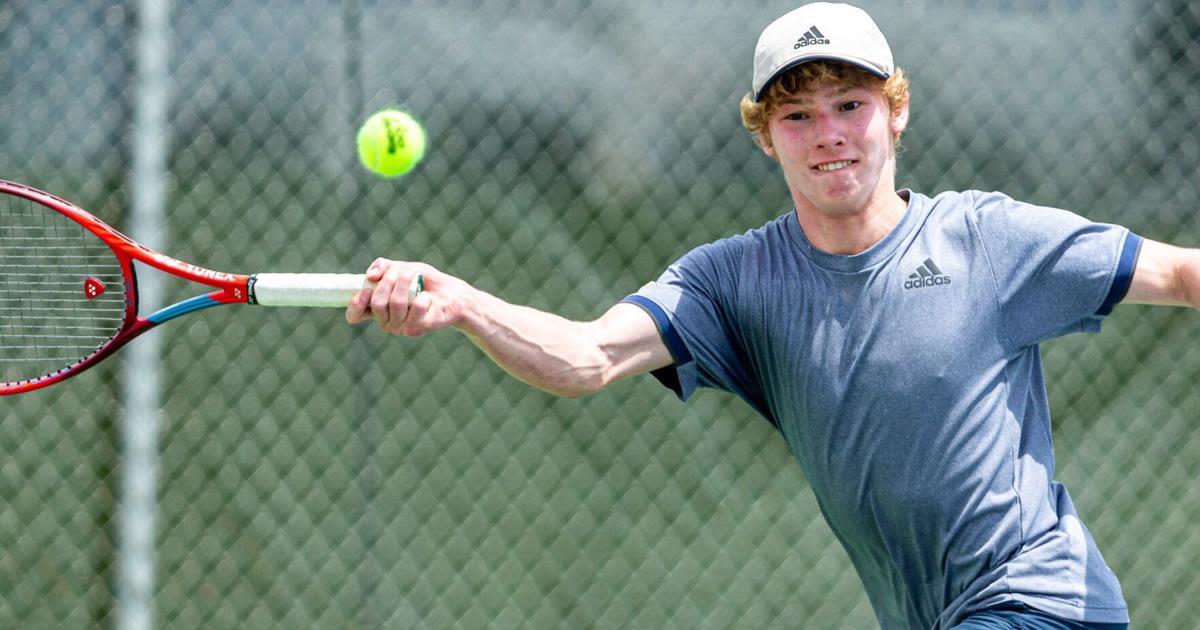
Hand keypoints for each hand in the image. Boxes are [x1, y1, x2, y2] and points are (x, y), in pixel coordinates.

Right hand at [344, 258, 461, 335]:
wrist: (451, 293)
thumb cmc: (424, 281)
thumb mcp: (402, 267)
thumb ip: (384, 267)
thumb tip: (371, 275)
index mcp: (376, 308)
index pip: (355, 315)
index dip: (356, 304)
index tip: (365, 291)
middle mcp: (385, 321)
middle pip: (377, 303)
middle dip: (390, 281)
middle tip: (405, 272)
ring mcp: (400, 328)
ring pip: (395, 304)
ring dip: (407, 284)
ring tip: (416, 278)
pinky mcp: (417, 330)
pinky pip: (416, 309)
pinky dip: (423, 296)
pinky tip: (428, 297)